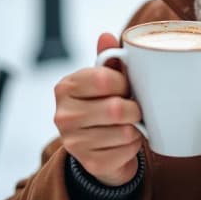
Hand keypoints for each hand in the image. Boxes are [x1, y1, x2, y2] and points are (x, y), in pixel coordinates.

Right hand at [54, 32, 142, 186]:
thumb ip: (108, 58)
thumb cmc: (104, 102)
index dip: (124, 83)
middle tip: (135, 107)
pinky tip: (126, 142)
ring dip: (137, 128)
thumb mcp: (105, 78)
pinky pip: (126, 152)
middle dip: (135, 108)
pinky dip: (134, 146)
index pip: (104, 79)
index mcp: (66, 87)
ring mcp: (74, 142)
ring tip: (131, 124)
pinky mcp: (91, 163)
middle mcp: (64, 115)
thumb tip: (105, 36)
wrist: (98, 145)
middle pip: (116, 109)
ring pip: (124, 132)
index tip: (127, 87)